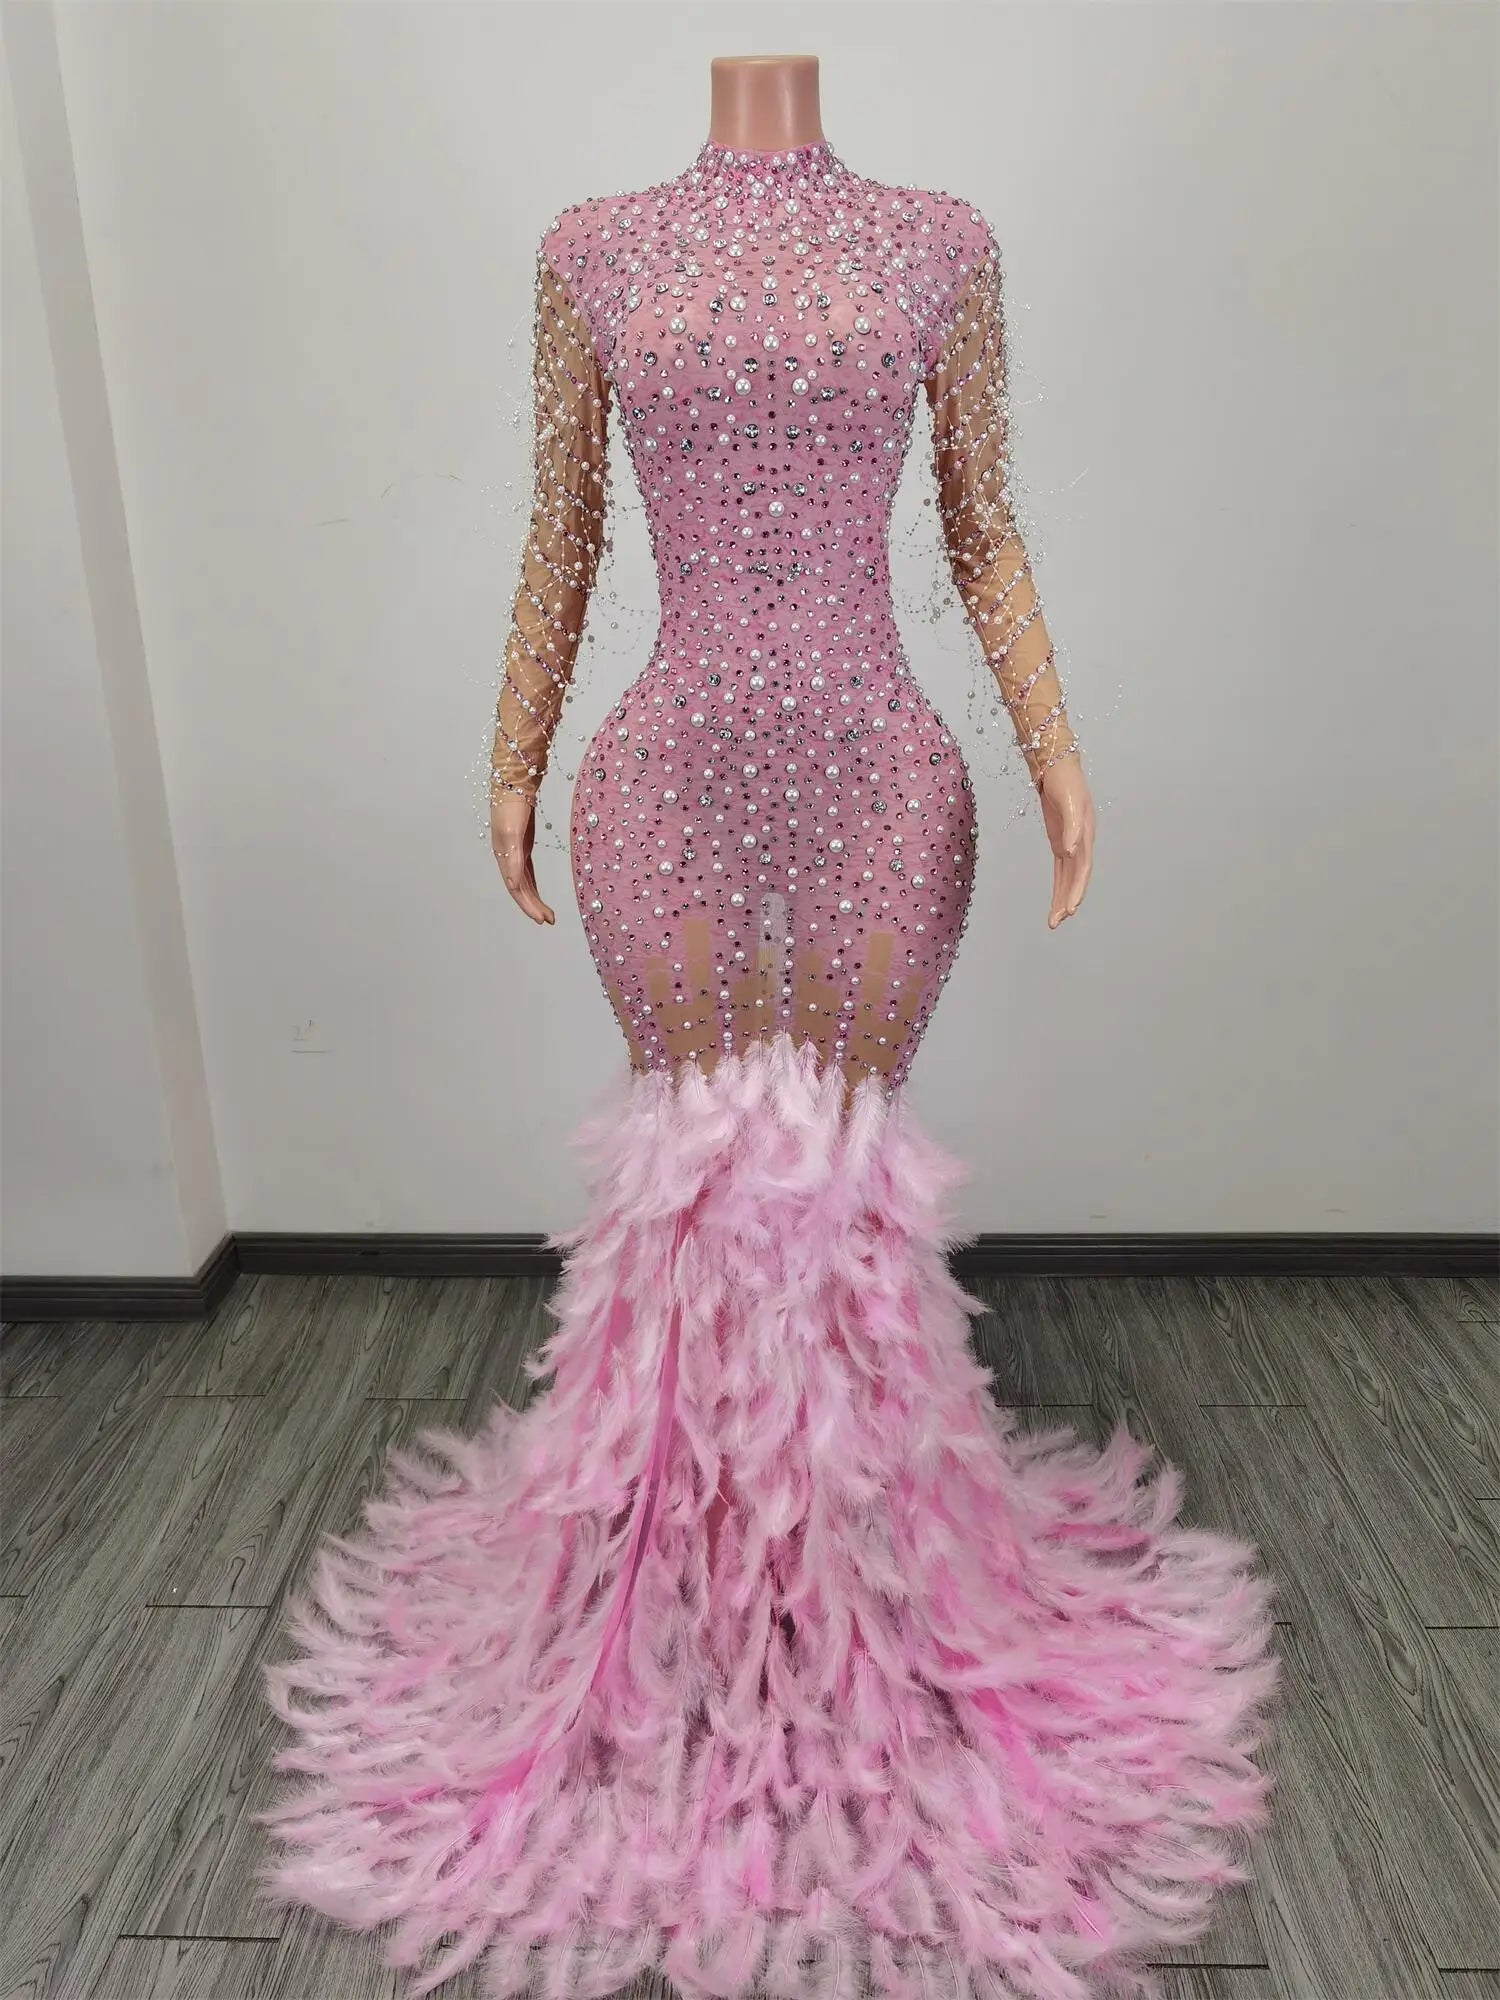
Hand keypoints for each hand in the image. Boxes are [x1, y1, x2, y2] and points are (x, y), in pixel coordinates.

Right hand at [491, 789, 554, 924]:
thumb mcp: (512, 833)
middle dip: (533, 906)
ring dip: (533, 898)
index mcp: (504, 857)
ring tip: (546, 913)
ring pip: (523, 882)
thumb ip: (512, 860)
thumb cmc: (511, 806)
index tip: (542, 919)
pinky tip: (538, 891)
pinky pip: (526, 871)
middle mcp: (507, 857)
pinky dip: (532, 884)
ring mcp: (514, 850)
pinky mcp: (522, 843)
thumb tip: (513, 886)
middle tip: (549, 920)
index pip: (516, 889)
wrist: (514, 781)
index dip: (528, 906)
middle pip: (520, 889)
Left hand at [1037, 757, 1093, 928]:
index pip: (1082, 869)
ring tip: (1054, 920)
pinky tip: (1056, 900)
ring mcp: (1071, 843)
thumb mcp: (1069, 802)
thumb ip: (1072, 827)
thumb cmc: (1065, 782)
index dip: (1077, 889)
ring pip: (1068, 877)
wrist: (1056, 766)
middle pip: (1075, 878)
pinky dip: (1059, 885)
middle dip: (1067, 900)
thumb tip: (1071, 851)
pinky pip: (1060, 869)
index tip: (1070, 909)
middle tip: (1056, 921)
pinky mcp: (1060, 841)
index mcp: (1086, 835)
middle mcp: (1081, 843)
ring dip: (1062, 898)